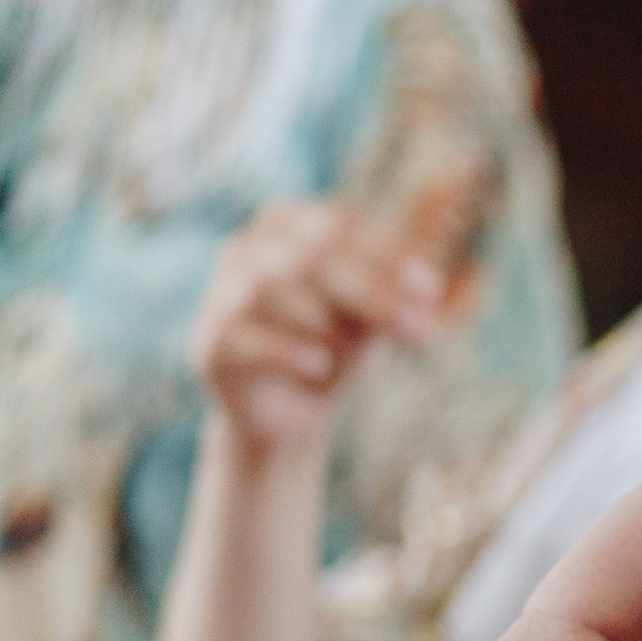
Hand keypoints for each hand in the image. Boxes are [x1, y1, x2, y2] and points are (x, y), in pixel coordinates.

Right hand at [191, 201, 448, 452]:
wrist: (290, 416)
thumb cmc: (337, 349)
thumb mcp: (373, 321)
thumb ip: (394, 300)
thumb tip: (429, 291)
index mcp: (289, 227)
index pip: (337, 224)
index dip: (387, 254)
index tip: (432, 290)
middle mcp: (247, 249)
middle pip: (309, 254)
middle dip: (373, 292)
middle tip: (422, 330)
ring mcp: (220, 294)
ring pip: (270, 287)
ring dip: (326, 323)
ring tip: (352, 355)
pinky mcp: (209, 343)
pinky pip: (241, 332)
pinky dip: (287, 349)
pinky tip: (319, 367)